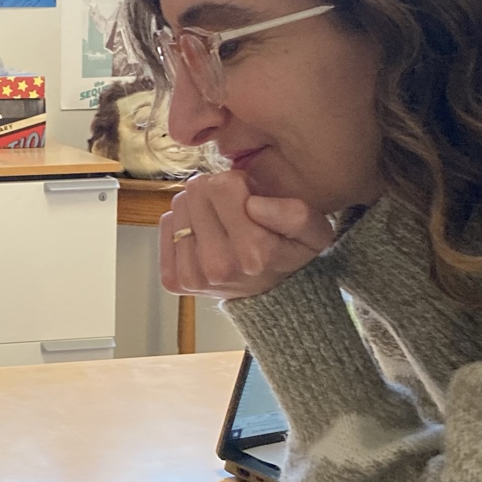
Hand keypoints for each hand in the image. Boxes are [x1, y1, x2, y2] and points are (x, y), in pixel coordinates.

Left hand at [160, 170, 335, 301]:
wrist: (271, 297)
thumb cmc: (290, 255)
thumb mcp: (315, 233)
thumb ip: (294, 214)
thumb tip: (253, 204)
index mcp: (254, 251)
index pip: (223, 184)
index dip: (239, 183)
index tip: (251, 200)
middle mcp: (219, 266)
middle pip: (196, 190)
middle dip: (216, 192)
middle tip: (235, 211)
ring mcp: (192, 276)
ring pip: (179, 204)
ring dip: (199, 207)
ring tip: (221, 225)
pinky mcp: (174, 280)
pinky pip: (166, 225)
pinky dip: (182, 224)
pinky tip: (205, 237)